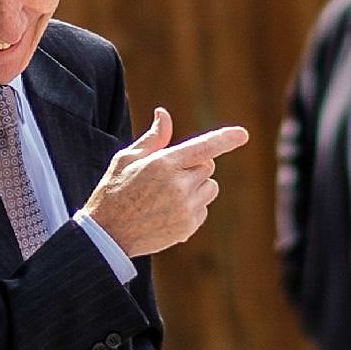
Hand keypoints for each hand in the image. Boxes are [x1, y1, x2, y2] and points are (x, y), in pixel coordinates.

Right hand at [79, 106, 251, 257]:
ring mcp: (185, 208)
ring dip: (197, 186)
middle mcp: (178, 186)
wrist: (107, 236)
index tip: (243, 134)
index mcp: (163, 164)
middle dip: (194, 166)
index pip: (203, 147)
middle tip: (169, 175)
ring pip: (210, 188)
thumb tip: (164, 114)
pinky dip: (192, 208)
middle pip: (208, 166)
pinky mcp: (188, 227)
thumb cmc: (114, 191)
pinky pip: (204, 209)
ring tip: (167, 195)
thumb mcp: (127, 159)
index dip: (225, 139)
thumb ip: (153, 138)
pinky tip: (167, 212)